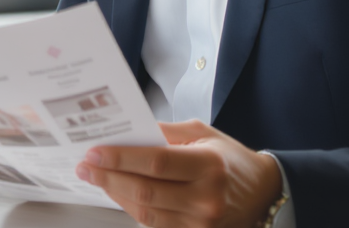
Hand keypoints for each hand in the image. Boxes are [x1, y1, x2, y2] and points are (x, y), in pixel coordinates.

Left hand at [75, 120, 281, 227]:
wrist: (263, 192)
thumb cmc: (229, 158)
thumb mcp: (202, 133)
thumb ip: (165, 132)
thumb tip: (128, 130)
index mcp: (208, 165)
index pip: (156, 163)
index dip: (121, 159)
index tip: (94, 152)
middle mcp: (206, 198)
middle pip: (146, 191)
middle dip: (109, 178)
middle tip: (85, 166)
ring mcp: (202, 222)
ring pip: (146, 213)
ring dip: (116, 195)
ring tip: (96, 178)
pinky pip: (156, 225)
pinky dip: (133, 209)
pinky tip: (119, 193)